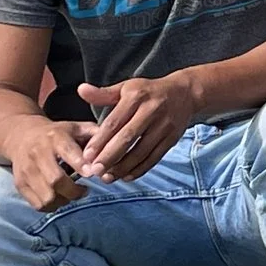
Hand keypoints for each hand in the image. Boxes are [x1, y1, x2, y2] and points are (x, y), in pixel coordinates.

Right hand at [3, 118, 91, 212]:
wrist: (21, 136)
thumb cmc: (56, 134)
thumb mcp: (75, 127)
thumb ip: (95, 134)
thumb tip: (113, 147)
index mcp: (56, 137)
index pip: (68, 151)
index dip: (80, 164)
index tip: (91, 174)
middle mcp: (38, 154)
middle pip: (56, 180)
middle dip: (74, 191)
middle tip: (85, 190)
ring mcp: (27, 171)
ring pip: (47, 196)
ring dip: (64, 200)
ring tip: (71, 194)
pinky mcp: (20, 184)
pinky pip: (38, 205)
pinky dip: (52, 206)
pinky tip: (59, 197)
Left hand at [74, 74, 198, 182]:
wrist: (185, 93)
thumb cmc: (149, 91)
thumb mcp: (126, 87)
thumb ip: (103, 93)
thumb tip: (81, 90)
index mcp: (136, 97)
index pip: (115, 122)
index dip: (100, 140)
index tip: (87, 155)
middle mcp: (151, 110)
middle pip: (128, 138)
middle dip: (110, 157)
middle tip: (95, 171)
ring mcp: (164, 125)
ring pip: (142, 151)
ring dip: (123, 167)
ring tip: (107, 177)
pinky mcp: (172, 138)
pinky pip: (155, 157)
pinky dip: (140, 169)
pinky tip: (126, 176)